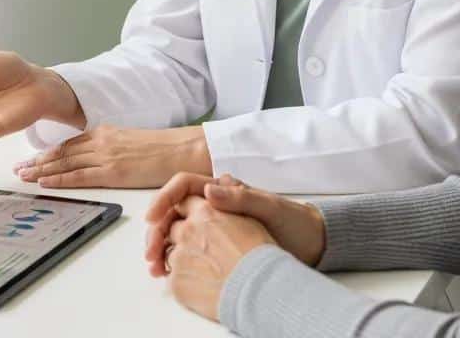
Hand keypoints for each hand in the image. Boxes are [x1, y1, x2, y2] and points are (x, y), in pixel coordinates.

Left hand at [13, 125, 212, 188]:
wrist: (181, 149)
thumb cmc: (162, 149)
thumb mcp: (131, 142)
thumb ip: (111, 147)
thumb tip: (97, 160)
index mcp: (106, 132)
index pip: (70, 143)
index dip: (48, 152)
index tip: (32, 159)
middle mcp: (101, 141)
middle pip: (62, 152)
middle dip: (38, 161)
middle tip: (18, 169)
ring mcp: (106, 155)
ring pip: (65, 163)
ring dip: (42, 170)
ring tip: (24, 177)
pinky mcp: (113, 171)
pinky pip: (80, 176)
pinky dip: (60, 179)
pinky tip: (45, 182)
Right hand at [145, 172, 325, 277]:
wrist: (310, 244)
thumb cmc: (291, 221)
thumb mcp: (268, 206)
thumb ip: (239, 197)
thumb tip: (207, 188)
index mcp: (220, 188)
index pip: (182, 186)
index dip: (163, 199)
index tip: (153, 218)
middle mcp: (212, 204)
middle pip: (173, 210)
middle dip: (156, 229)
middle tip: (150, 253)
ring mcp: (212, 226)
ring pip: (176, 231)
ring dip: (161, 247)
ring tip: (155, 268)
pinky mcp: (216, 247)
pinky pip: (187, 249)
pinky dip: (174, 260)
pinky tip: (168, 273)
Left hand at [160, 195, 275, 321]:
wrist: (262, 291)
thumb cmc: (261, 256)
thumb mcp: (248, 218)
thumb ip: (225, 203)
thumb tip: (209, 191)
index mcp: (205, 211)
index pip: (183, 203)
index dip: (185, 212)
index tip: (184, 220)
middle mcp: (188, 230)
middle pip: (173, 228)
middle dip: (180, 237)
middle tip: (195, 250)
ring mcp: (180, 257)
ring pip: (170, 254)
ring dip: (180, 259)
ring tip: (203, 271)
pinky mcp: (177, 283)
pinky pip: (172, 279)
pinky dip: (182, 281)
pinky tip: (201, 286)